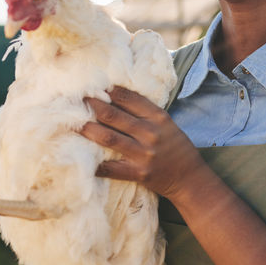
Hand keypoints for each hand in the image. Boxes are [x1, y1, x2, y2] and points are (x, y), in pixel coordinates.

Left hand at [80, 86, 206, 200]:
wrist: (190, 178)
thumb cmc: (176, 147)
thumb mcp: (166, 124)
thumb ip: (145, 113)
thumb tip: (114, 98)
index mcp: (158, 117)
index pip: (130, 98)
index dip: (110, 91)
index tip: (96, 86)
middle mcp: (150, 133)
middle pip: (114, 116)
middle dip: (94, 106)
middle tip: (80, 100)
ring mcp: (143, 154)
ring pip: (108, 138)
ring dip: (89, 129)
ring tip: (76, 123)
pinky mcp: (138, 173)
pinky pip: (112, 169)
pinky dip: (97, 165)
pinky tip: (83, 159)